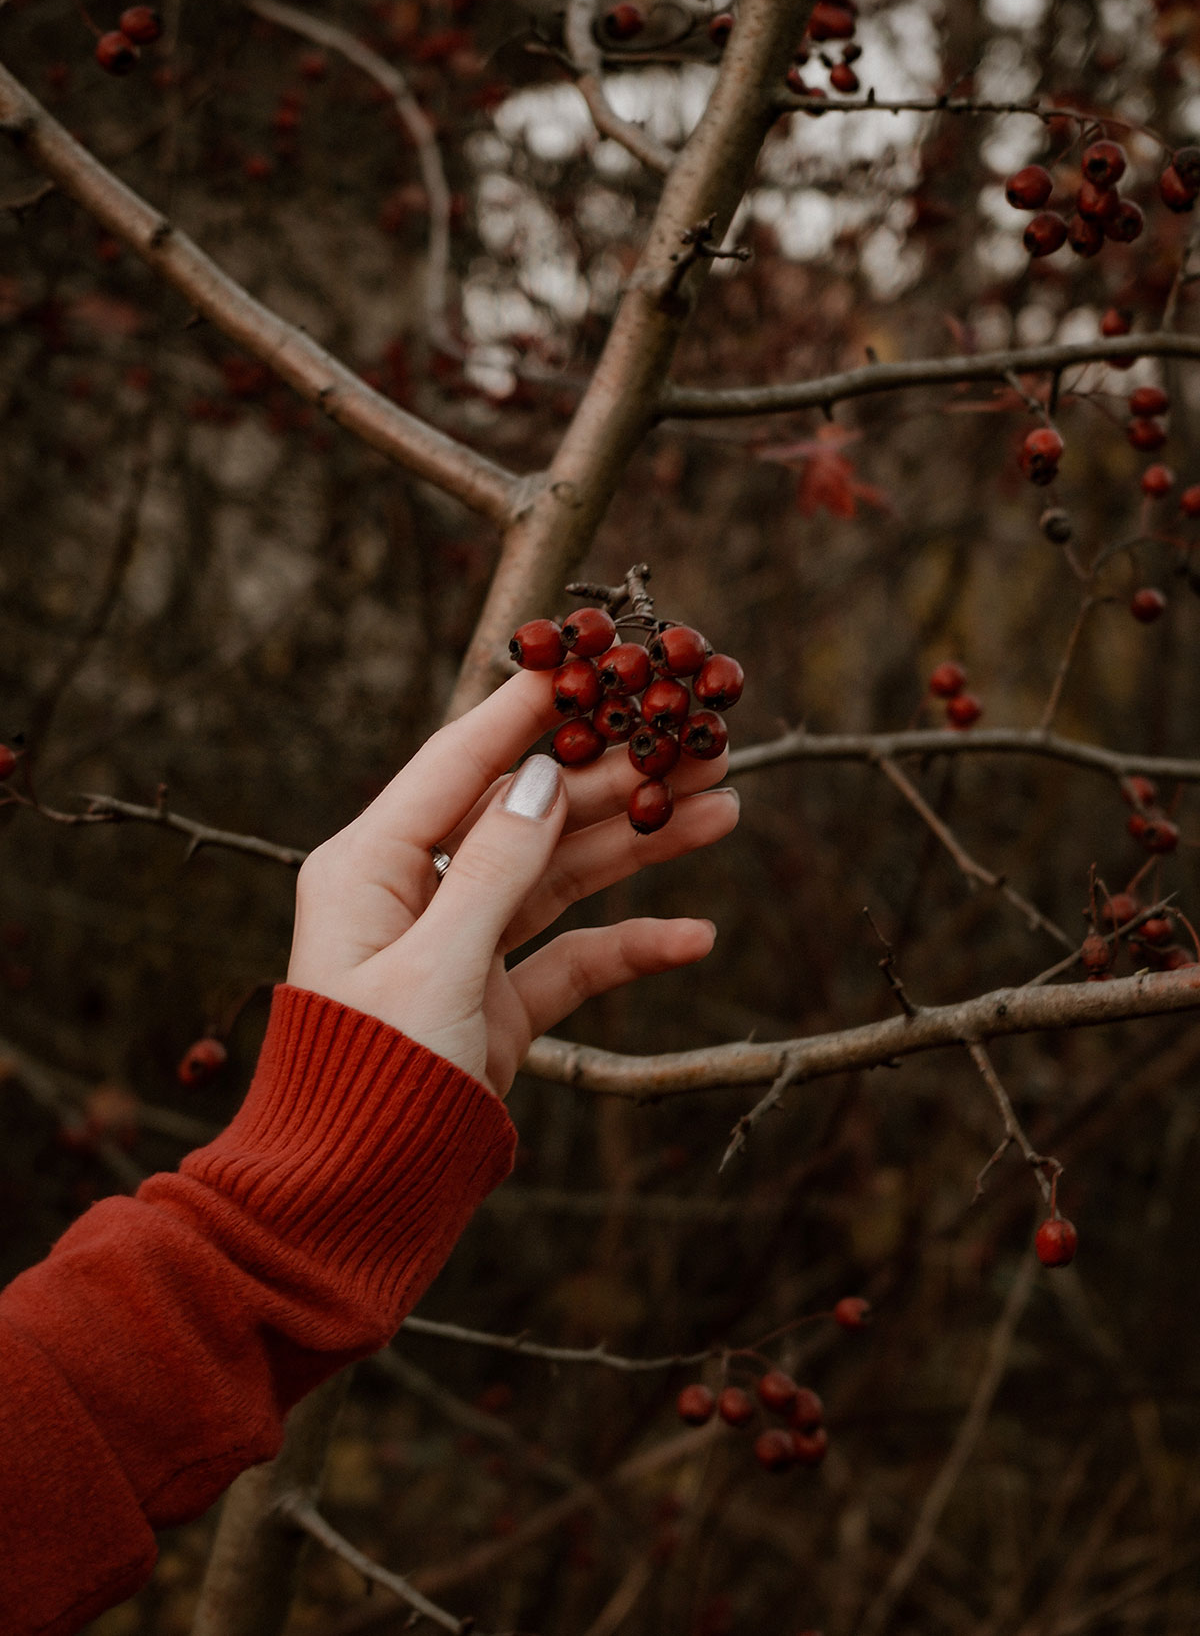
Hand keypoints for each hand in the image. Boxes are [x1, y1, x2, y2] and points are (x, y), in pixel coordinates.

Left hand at [286, 669, 738, 1094]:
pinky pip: (574, 956)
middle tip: (695, 739)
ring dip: (639, 844)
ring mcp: (463, 945)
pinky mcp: (498, 1001)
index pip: (458, 761)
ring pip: (562, 873)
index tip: (591, 660)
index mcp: (372, 864)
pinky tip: (698, 935)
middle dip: (612, 777)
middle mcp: (418, 892)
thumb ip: (495, 867)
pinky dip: (632, 945)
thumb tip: (541, 776)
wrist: (356, 1206)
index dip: (527, 710)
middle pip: (528, 812)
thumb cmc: (372, 1081)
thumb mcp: (436, 966)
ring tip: (723, 805)